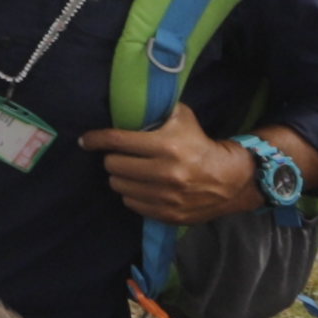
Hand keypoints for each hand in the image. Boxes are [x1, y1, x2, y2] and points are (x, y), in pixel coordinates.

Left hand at [77, 102, 269, 225]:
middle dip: (113, 158)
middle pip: (113, 165)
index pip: (116, 141)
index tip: (85, 141)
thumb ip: (155, 109)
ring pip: (119, 186)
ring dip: (121, 177)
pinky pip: (132, 204)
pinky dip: (132, 194)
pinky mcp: (169, 215)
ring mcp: (167, 197)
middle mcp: (165, 173)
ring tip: (131, 171)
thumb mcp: (181, 118)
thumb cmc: (200, 143)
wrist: (232, 179)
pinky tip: (142, 186)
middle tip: (120, 156)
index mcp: (166, 146)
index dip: (95, 139)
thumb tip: (126, 102)